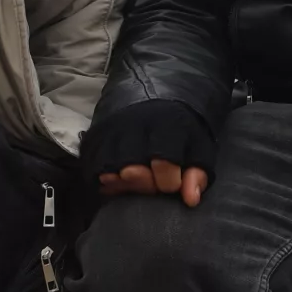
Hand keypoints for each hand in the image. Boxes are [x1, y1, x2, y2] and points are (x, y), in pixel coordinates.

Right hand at [85, 99, 214, 206]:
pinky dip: (105, 180)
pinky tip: (119, 178)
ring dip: (125, 184)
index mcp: (166, 124)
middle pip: (133, 172)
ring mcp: (110, 130)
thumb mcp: (198, 146)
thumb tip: (191, 199)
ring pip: (110, 172)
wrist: (152, 92)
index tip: (174, 182)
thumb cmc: (179, 126)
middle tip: (155, 182)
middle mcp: (135, 125)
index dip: (170, 183)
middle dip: (147, 185)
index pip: (164, 164)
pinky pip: (93, 169)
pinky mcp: (94, 136)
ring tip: (138, 180)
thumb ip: (197, 174)